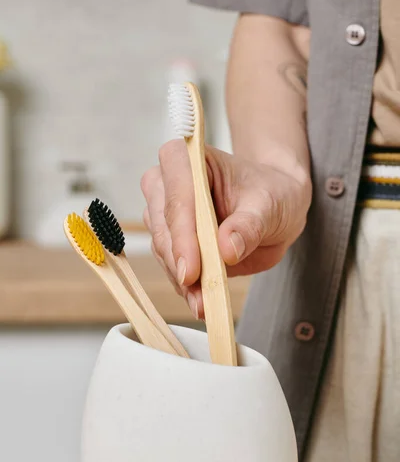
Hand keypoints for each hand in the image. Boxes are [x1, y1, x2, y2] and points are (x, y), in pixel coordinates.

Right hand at [141, 140, 311, 319]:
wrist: (274, 204)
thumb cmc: (271, 192)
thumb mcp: (270, 206)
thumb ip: (248, 225)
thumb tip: (227, 249)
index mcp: (187, 159)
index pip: (177, 197)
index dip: (183, 235)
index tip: (192, 269)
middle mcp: (166, 183)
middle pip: (164, 227)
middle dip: (181, 263)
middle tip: (199, 293)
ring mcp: (164, 213)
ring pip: (164, 250)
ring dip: (182, 279)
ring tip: (204, 302)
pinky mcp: (170, 240)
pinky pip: (172, 265)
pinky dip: (186, 286)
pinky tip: (201, 300)